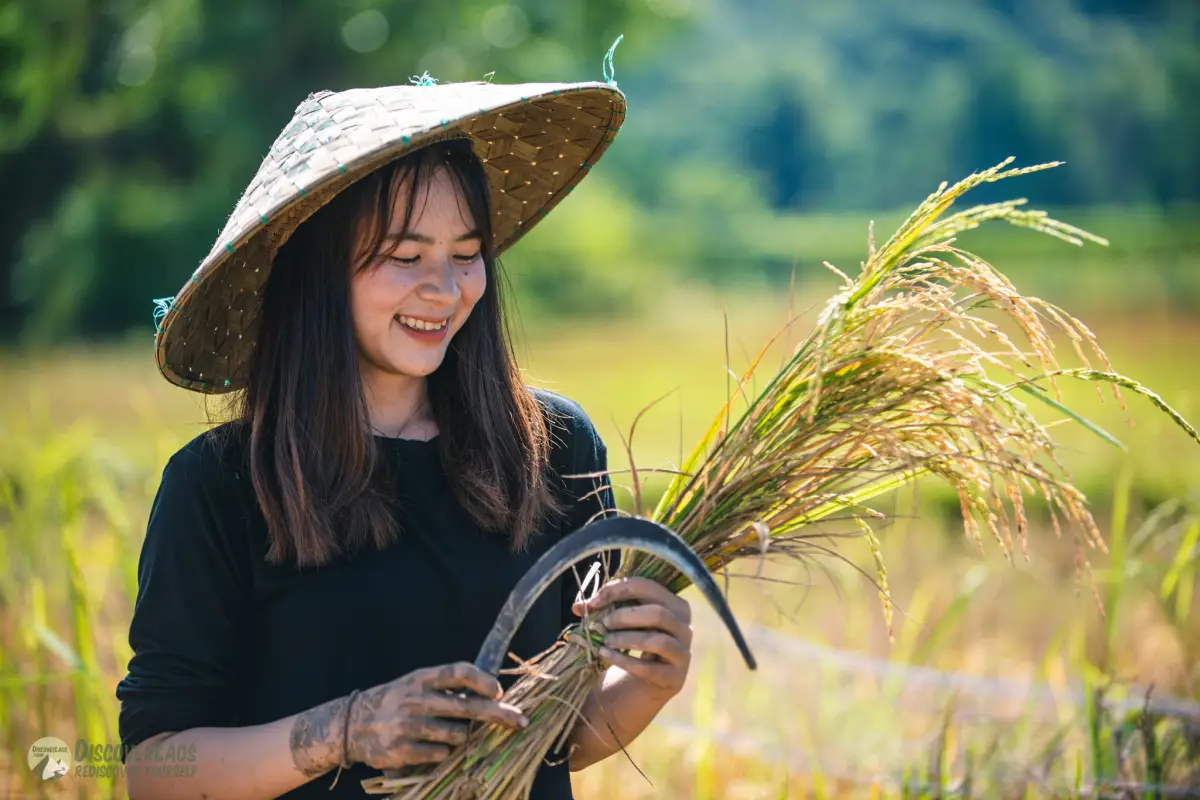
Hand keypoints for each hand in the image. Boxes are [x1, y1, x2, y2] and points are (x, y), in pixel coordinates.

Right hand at [347, 662, 527, 769]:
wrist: (353, 724)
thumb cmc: (397, 701)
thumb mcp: (417, 683)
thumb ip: (447, 687)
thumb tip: (492, 693)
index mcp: (422, 678)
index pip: (459, 672)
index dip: (483, 681)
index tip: (500, 692)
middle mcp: (416, 699)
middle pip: (468, 706)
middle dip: (499, 714)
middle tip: (520, 721)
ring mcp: (408, 725)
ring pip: (457, 735)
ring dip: (461, 737)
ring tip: (447, 733)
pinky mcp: (401, 750)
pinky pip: (440, 754)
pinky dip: (442, 752)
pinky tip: (430, 747)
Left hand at [573, 577, 692, 698]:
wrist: (644, 683)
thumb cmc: (634, 643)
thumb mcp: (624, 622)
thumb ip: (604, 609)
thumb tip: (578, 606)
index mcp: (675, 604)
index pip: (648, 587)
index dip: (618, 590)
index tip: (593, 601)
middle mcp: (685, 626)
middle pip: (658, 612)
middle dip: (625, 616)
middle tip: (603, 623)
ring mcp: (683, 653)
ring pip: (658, 641)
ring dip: (626, 639)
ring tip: (604, 641)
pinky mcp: (675, 677)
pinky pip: (649, 668)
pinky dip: (623, 660)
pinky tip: (605, 655)